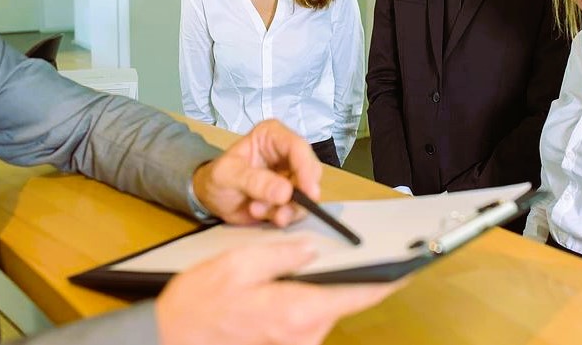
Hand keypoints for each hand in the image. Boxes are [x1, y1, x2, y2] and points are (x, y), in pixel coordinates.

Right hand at [155, 239, 399, 344]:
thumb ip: (283, 253)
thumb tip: (312, 246)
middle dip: (340, 275)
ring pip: (324, 308)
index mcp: (298, 311)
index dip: (388, 278)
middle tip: (324, 252)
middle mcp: (304, 336)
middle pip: (342, 299)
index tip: (410, 265)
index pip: (359, 294)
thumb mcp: (240, 263)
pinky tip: (276, 291)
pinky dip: (303, 301)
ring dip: (317, 289)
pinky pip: (308, 319)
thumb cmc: (199, 307)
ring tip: (282, 274)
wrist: (171, 340)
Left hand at [193, 120, 321, 225]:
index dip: (306, 168)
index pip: (298, 147)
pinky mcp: (291, 196)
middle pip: (309, 171)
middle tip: (281, 212)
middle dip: (298, 194)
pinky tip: (263, 216)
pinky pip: (299, 208)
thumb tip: (285, 192)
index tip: (308, 192)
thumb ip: (254, 181)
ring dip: (287, 209)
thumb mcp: (228, 175)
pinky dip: (284, 216)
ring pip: (307, 193)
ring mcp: (291, 175)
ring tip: (258, 212)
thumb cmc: (217, 177)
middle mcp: (287, 153)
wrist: (211, 198)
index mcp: (272, 135)